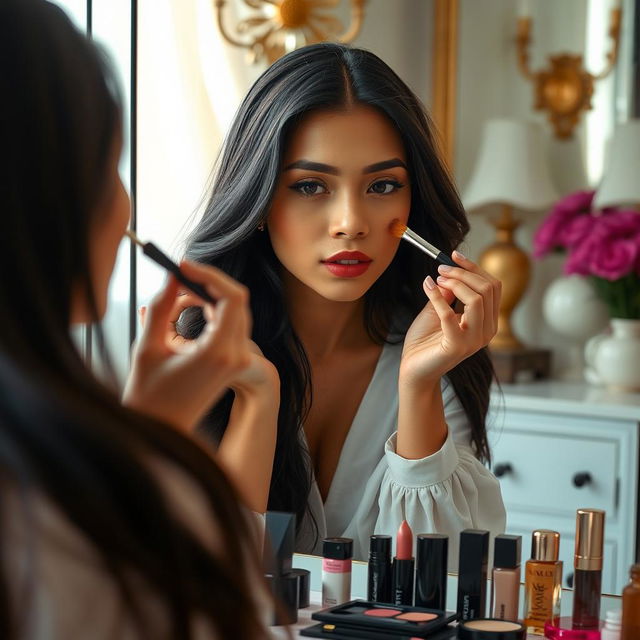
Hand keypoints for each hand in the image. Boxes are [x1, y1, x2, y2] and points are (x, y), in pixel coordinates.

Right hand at [122, 260, 254, 431]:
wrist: (162, 429)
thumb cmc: (149, 393)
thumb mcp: (148, 346)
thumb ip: (162, 306)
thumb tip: (174, 275)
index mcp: (219, 352)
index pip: (232, 296)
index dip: (210, 275)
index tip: (183, 265)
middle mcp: (236, 355)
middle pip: (236, 300)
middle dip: (208, 283)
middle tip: (178, 277)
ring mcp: (239, 360)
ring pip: (234, 311)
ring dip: (209, 298)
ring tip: (176, 300)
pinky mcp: (234, 362)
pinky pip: (230, 324)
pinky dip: (211, 312)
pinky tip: (185, 314)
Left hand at [400, 250, 500, 386]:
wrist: (413, 369)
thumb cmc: (425, 341)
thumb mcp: (438, 310)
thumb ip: (448, 293)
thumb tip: (450, 273)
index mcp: (487, 321)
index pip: (493, 286)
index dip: (474, 267)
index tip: (454, 255)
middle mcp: (486, 331)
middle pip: (487, 289)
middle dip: (462, 273)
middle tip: (440, 270)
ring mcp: (474, 340)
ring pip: (476, 299)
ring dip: (454, 283)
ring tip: (435, 279)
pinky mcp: (457, 347)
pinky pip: (450, 314)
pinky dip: (436, 296)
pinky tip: (426, 287)